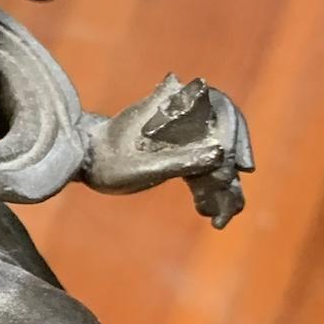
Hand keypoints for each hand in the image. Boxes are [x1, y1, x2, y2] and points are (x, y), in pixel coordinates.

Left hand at [83, 74, 253, 227]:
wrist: (83, 160)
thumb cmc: (105, 159)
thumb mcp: (139, 167)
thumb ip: (179, 160)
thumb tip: (220, 154)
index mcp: (174, 106)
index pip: (221, 108)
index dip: (236, 133)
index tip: (240, 164)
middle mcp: (182, 116)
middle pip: (226, 131)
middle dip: (233, 163)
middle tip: (234, 195)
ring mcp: (181, 134)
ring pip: (218, 153)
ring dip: (224, 183)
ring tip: (222, 217)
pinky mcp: (178, 152)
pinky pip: (205, 168)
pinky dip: (211, 190)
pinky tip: (212, 216)